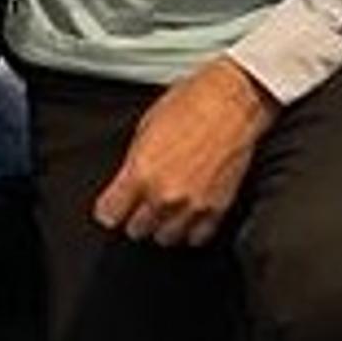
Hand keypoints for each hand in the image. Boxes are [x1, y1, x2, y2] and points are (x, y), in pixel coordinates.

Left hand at [92, 59, 275, 247]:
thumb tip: (126, 184)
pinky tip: (188, 213)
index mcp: (141, 173)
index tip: (112, 206)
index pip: (109, 215)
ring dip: (163, 226)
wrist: (232, 102)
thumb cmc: (191, 105)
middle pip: (136, 230)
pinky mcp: (217, 209)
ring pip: (165, 239)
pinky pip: (197, 237)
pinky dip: (190, 229)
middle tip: (141, 203)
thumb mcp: (145, 129)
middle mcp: (164, 195)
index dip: (109, 210)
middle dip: (135, 217)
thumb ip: (133, 165)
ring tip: (166, 208)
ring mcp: (192, 205)